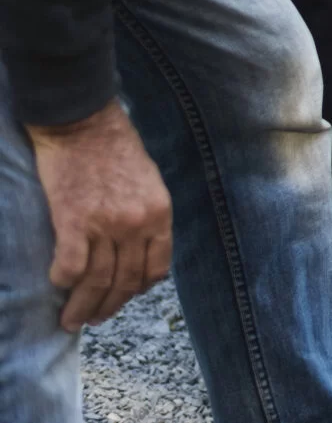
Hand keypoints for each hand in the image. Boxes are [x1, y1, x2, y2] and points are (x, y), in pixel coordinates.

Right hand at [27, 101, 171, 329]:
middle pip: (125, 282)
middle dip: (108, 308)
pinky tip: (58, 285)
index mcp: (160, 214)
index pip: (156, 269)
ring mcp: (106, 224)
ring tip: (71, 320)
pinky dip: (63, 282)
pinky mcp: (73, 222)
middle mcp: (137, 223)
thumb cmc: (116, 150)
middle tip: (92, 320)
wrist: (83, 125)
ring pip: (97, 282)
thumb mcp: (149, 183)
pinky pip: (70, 268)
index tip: (124, 299)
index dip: (138, 290)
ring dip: (82, 307)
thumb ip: (147, 217)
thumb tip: (138, 252)